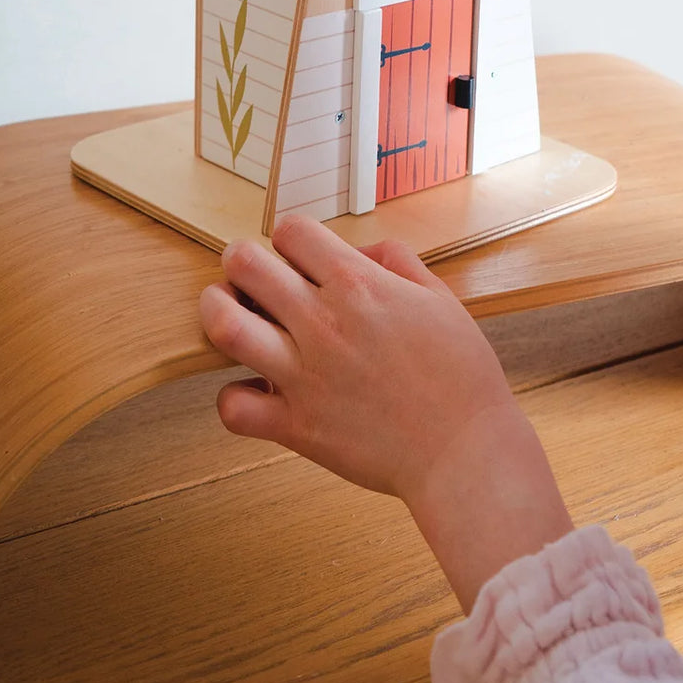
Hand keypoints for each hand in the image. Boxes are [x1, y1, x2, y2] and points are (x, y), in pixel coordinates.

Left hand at [199, 218, 571, 610]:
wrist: (464, 452)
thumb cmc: (460, 375)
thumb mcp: (439, 297)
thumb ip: (396, 260)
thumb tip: (358, 251)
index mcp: (359, 285)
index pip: (291, 230)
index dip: (290, 238)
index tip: (298, 257)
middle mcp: (323, 322)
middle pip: (244, 264)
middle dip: (242, 262)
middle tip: (253, 278)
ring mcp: (303, 375)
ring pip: (223, 326)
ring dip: (218, 312)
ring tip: (233, 317)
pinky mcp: (295, 426)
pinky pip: (232, 406)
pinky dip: (234, 396)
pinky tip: (256, 389)